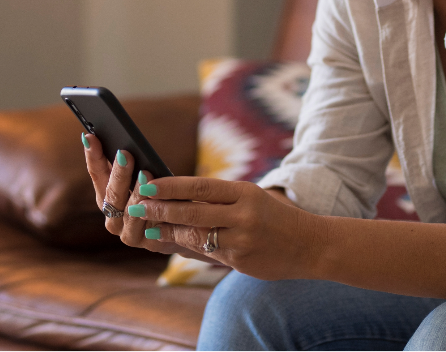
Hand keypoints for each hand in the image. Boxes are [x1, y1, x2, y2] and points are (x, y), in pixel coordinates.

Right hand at [81, 133, 195, 257]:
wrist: (182, 228)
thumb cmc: (163, 196)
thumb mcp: (149, 178)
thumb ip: (136, 165)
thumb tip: (127, 140)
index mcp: (108, 196)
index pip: (96, 173)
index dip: (93, 155)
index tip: (90, 136)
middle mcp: (111, 214)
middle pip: (110, 192)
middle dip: (117, 172)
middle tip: (124, 152)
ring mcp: (124, 230)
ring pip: (126, 210)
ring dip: (135, 191)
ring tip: (145, 173)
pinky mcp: (142, 242)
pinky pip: (142, 227)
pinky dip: (148, 212)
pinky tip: (155, 199)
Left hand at [135, 177, 326, 280]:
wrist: (309, 244)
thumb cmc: (274, 217)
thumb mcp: (252, 198)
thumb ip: (220, 199)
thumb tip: (177, 197)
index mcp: (245, 192)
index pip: (201, 185)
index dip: (171, 185)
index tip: (148, 184)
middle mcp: (243, 214)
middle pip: (193, 211)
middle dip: (161, 209)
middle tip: (137, 206)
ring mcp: (242, 240)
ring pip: (195, 235)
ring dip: (168, 231)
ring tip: (148, 227)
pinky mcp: (240, 261)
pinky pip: (207, 253)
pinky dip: (188, 246)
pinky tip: (172, 241)